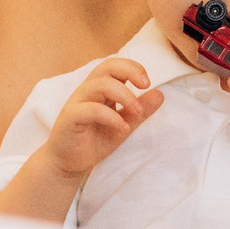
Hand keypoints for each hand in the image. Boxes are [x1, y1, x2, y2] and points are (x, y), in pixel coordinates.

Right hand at [41, 58, 164, 180]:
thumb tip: (160, 95)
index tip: (147, 83)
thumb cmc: (94, 140)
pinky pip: (89, 110)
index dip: (133, 67)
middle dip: (129, 71)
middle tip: (146, 85)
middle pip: (106, 67)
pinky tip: (123, 128)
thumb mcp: (123, 124)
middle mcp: (87, 91)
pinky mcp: (70, 118)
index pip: (114, 66)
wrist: (68, 163)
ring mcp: (77, 103)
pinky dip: (110, 116)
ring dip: (124, 95)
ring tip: (137, 112)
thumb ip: (139, 110)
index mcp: (100, 88)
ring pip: (99, 85)